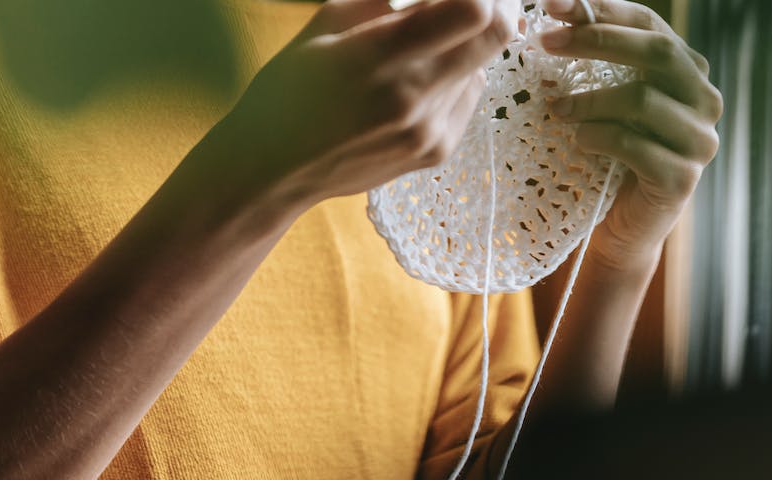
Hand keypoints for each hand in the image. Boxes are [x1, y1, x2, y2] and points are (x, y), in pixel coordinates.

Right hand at [208, 0, 518, 224]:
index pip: (472, 11)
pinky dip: (456, 77)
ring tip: (425, 45)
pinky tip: (418, 81)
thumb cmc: (288, 90)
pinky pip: (467, 97)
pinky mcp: (437, 152)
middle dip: (496, 3)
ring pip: (482, 65)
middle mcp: (414, 97)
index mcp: (380, 57)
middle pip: (496, 35)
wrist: (275, 170)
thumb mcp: (323, 25)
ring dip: (467, 43)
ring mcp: (430, 130)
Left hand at [539, 0, 721, 271]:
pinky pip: (635, 145)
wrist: (621, 229)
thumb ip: (597, 63)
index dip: (603, 9)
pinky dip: (598, 137)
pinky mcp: (682, 179)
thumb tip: (556, 18)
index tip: (552, 4)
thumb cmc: (609, 157)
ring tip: (556, 107)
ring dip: (590, 98)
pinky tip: (577, 140)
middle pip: (656, 52)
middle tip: (546, 42)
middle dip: (595, 41)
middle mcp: (704, 100)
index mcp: (688, 71)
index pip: (650, 24)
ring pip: (643, 100)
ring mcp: (699, 141)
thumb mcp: (605, 102)